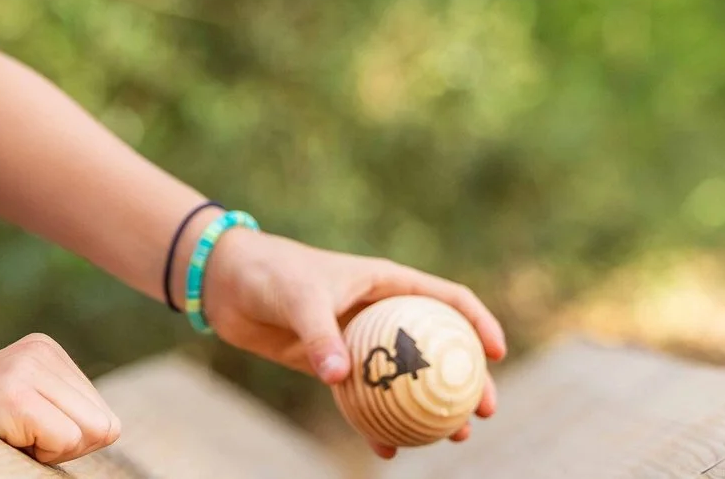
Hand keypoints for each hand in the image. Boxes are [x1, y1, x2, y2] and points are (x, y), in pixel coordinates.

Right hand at [0, 333, 120, 470]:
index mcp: (47, 351)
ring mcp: (27, 367)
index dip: (66, 443)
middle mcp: (41, 350)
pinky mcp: (13, 391)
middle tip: (10, 437)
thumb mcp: (26, 416)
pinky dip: (35, 454)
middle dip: (63, 447)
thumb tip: (113, 428)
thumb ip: (69, 416)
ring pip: (88, 433)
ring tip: (2, 435)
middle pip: (104, 425)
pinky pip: (65, 440)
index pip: (105, 419)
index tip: (19, 434)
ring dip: (48, 451)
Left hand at [197, 231, 505, 458]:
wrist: (227, 284)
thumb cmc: (269, 274)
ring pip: (406, 380)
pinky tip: (388, 450)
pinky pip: (363, 399)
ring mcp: (360, 342)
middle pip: (439, 348)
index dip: (479, 324)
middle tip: (484, 412)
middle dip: (466, 380)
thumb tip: (340, 379)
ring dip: (431, 409)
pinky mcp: (333, 365)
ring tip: (454, 437)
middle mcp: (381, 313)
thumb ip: (321, 336)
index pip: (448, 300)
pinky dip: (377, 424)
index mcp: (387, 284)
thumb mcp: (298, 298)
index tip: (497, 355)